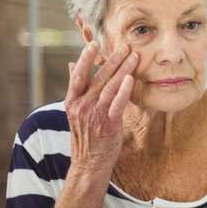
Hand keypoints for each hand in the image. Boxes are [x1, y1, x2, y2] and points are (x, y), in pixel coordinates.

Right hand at [64, 41, 137, 176]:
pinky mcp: (108, 124)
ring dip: (123, 70)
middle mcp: (82, 106)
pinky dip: (124, 91)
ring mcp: (95, 115)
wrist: (89, 163)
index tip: (95, 44)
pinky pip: (117, 104)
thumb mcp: (76, 111)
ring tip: (134, 56)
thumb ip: (76, 87)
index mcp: (72, 102)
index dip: (86, 59)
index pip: (78, 76)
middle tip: (125, 45)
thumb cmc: (86, 135)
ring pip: (110, 87)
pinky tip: (130, 79)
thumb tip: (72, 64)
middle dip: (113, 60)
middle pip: (98, 78)